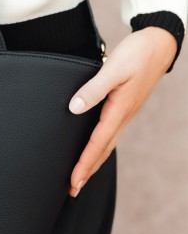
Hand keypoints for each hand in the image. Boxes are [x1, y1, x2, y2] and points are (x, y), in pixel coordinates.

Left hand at [67, 26, 177, 196]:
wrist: (159, 44)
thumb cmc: (138, 54)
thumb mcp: (114, 69)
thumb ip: (93, 89)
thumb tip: (74, 108)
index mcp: (118, 110)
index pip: (97, 144)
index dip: (84, 164)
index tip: (73, 182)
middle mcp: (122, 116)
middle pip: (103, 151)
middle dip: (87, 171)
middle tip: (73, 189)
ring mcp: (125, 112)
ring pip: (107, 143)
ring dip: (93, 161)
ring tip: (80, 174)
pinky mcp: (124, 106)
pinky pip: (109, 132)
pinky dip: (100, 146)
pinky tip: (94, 147)